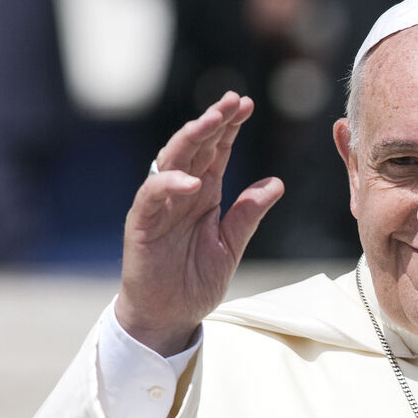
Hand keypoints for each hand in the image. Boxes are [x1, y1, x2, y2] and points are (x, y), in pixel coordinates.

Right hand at [115, 92, 283, 355]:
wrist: (169, 317)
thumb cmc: (195, 281)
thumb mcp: (231, 245)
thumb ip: (249, 213)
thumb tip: (276, 183)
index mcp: (204, 194)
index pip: (216, 151)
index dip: (229, 127)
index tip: (247, 104)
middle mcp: (181, 193)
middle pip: (195, 147)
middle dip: (213, 121)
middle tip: (233, 101)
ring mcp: (160, 206)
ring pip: (171, 161)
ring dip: (191, 139)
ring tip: (212, 121)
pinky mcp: (141, 225)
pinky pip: (152, 196)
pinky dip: (170, 184)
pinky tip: (191, 179)